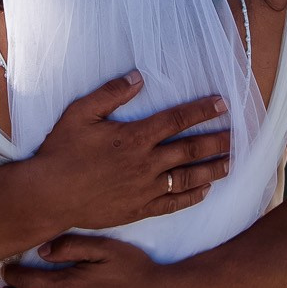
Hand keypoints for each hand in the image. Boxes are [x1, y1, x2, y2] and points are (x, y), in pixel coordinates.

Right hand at [25, 74, 230, 230]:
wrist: (48, 195)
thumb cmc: (61, 152)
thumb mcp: (80, 113)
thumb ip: (111, 93)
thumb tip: (139, 78)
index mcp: (134, 137)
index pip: (176, 120)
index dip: (202, 110)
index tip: (222, 104)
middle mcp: (145, 163)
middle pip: (190, 150)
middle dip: (216, 141)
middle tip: (238, 135)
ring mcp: (144, 189)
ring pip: (187, 178)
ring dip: (212, 169)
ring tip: (231, 163)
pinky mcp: (138, 210)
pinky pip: (173, 204)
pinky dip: (192, 197)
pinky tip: (205, 192)